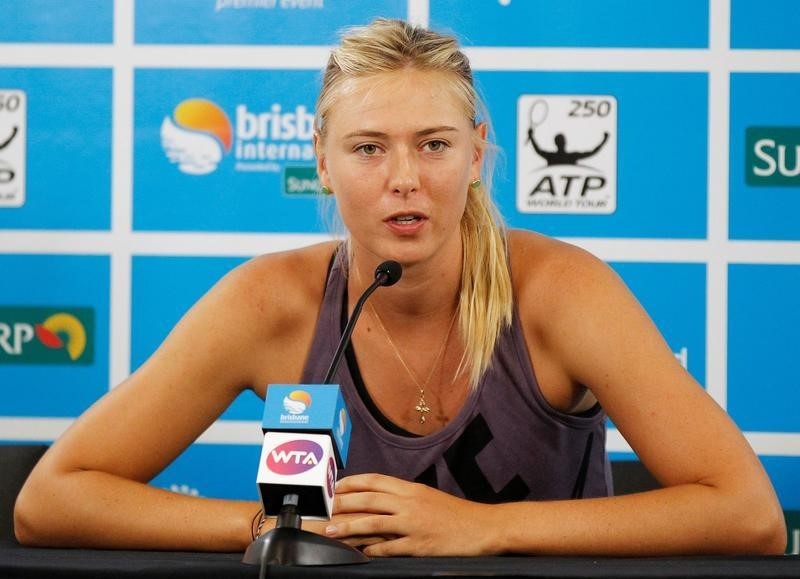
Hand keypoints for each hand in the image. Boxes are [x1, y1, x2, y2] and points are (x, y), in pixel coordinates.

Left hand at [325, 473, 496, 556]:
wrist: (483, 527)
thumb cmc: (456, 514)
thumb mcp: (428, 497)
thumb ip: (404, 497)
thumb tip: (379, 500)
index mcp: (411, 489)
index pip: (375, 481)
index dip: (352, 482)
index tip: (334, 485)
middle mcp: (410, 503)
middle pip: (369, 499)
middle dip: (343, 503)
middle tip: (324, 507)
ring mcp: (413, 524)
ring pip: (373, 523)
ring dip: (349, 527)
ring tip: (331, 531)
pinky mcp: (419, 545)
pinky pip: (390, 548)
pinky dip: (373, 550)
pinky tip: (360, 552)